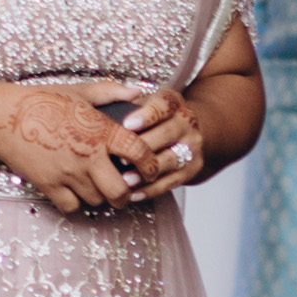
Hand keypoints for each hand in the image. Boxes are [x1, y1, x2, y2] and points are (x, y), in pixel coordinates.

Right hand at [0, 78, 143, 214]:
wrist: (5, 117)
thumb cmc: (43, 102)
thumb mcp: (81, 91)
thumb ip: (111, 92)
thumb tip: (136, 91)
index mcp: (100, 130)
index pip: (138, 153)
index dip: (151, 165)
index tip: (150, 169)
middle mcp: (88, 155)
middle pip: (119, 191)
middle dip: (126, 195)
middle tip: (124, 192)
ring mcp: (68, 173)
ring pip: (97, 200)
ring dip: (100, 197)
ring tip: (97, 188)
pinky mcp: (50, 185)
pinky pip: (72, 206)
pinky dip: (76, 203)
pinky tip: (74, 192)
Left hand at [88, 82, 209, 202]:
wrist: (184, 134)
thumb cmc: (152, 119)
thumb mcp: (141, 103)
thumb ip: (123, 101)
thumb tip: (104, 107)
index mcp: (173, 102)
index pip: (163, 105)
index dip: (146, 115)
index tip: (126, 124)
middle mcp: (187, 122)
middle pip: (166, 134)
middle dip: (142, 147)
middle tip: (118, 158)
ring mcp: (192, 147)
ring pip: (169, 160)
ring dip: (145, 173)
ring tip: (124, 181)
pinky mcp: (192, 169)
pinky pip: (171, 182)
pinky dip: (151, 190)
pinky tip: (133, 194)